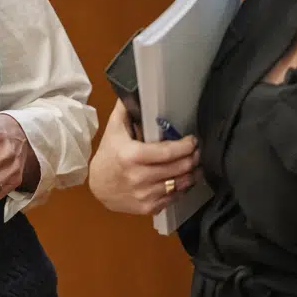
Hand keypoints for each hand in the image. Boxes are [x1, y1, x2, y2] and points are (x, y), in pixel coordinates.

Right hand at [88, 100, 200, 214]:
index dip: (186, 146)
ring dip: (191, 173)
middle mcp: (139, 177)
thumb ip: (125, 110)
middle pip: (179, 168)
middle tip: (198, 151)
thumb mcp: (113, 130)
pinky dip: (182, 188)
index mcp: (131, 155)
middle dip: (193, 158)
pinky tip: (183, 179)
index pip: (168, 152)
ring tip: (195, 165)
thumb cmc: (108, 155)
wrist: (98, 187)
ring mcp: (145, 195)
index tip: (193, 141)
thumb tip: (136, 88)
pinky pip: (174, 198)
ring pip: (180, 184)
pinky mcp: (148, 208)